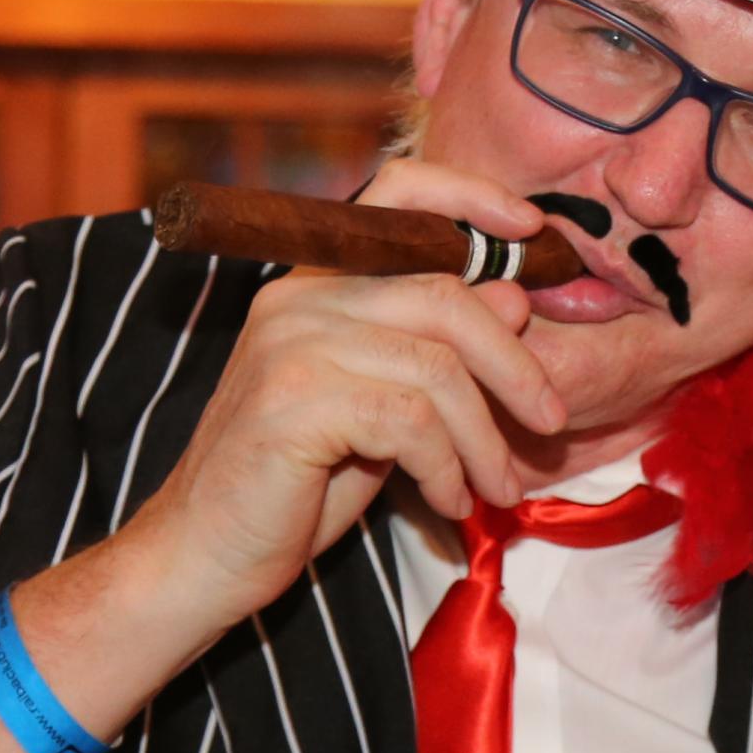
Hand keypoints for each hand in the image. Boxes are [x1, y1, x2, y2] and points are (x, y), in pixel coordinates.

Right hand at [115, 157, 574, 634]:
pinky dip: (446, 467)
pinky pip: (410, 420)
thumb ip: (434, 353)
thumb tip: (511, 292)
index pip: (398, 196)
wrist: (204, 557)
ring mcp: (291, 345)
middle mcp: (299, 299)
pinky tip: (449, 501)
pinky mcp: (294, 401)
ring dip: (485, 437)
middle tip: (548, 422)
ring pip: (438, 366)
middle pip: (444, 294)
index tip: (534, 231)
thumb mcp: (381, 412)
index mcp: (316, 286)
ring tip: (499, 487)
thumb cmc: (293, 489)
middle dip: (515, 365)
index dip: (473, 199)